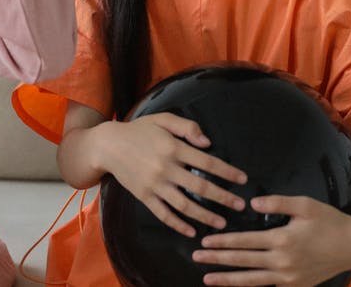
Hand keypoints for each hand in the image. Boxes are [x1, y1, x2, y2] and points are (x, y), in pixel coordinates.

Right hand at [100, 113, 247, 236]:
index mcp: (173, 148)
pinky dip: (178, 225)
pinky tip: (192, 231)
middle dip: (224, 198)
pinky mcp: (144, 196)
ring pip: (184, 205)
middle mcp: (165, 168)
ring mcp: (154, 185)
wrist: (107, 145)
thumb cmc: (138, 130)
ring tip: (221, 223)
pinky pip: (163, 214)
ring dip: (205, 216)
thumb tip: (208, 142)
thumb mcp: (163, 119)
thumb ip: (187, 127)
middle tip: (241, 207)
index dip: (227, 172)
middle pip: (200, 186)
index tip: (243, 180)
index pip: (207, 162)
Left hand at [193, 195, 350, 285]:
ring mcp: (289, 277)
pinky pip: (267, 286)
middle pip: (243, 261)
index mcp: (282, 240)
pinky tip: (236, 285)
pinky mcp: (296, 285)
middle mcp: (283, 262)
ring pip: (252, 280)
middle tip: (196, 259)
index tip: (205, 243)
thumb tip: (252, 204)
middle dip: (217, 260)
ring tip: (208, 279)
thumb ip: (277, 202)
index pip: (244, 241)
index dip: (223, 242)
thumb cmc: (330, 221)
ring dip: (228, 279)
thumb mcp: (305, 205)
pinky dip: (250, 286)